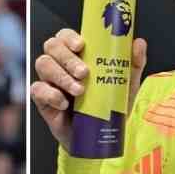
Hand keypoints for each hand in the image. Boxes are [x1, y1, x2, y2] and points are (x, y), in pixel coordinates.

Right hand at [30, 28, 146, 146]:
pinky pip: (37, 89)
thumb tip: (138, 43)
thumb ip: (132, 63)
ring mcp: (50, 80)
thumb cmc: (109, 105)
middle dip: (67, 58)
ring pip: (43, 64)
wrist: (99, 137)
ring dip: (61, 76)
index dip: (69, 37)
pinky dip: (50, 95)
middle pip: (52, 47)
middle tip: (84, 73)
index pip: (65, 36)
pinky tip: (64, 104)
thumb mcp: (125, 84)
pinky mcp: (43, 99)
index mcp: (78, 55)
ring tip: (79, 91)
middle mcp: (60, 64)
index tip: (81, 45)